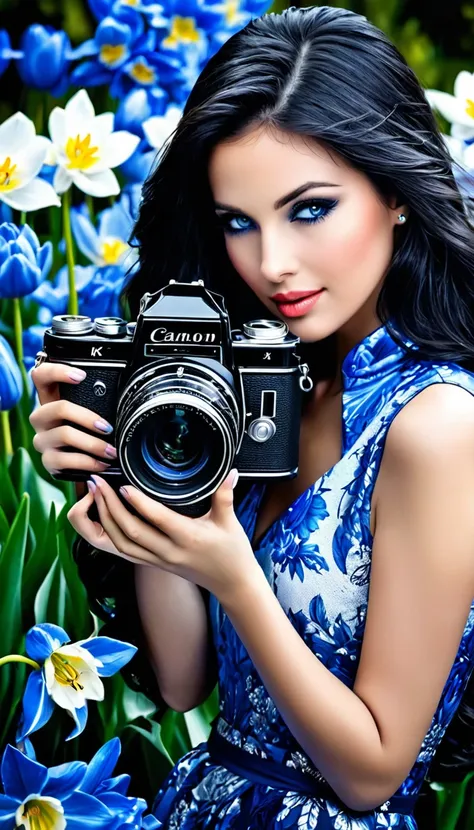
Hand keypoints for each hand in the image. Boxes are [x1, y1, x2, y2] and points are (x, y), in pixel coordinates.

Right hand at [30, 362, 116, 474]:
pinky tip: (101, 464)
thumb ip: (96, 402)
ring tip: (111, 451)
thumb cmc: (90, 433)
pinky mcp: (47, 461)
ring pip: (64, 434)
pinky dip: (88, 462)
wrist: (83, 465)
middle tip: (108, 428)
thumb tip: (124, 394)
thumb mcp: (91, 414)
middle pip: (58, 408)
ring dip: (93, 444)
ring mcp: (42, 440)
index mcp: (51, 400)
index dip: (57, 371)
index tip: (82, 376)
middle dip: (87, 417)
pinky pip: (65, 460)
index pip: (41, 376)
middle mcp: (42, 418)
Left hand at [67, 471, 261, 601]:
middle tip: (99, 484)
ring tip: (96, 497)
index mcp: (187, 538)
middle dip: (110, 507)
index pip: (157, 519)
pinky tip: (104, 519)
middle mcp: (168, 552)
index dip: (138, 503)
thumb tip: (230, 471)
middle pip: (131, 531)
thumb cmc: (232, 553)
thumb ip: (226, 495)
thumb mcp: (230, 522)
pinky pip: (126, 552)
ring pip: (122, 544)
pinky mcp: (155, 564)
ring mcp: (159, 561)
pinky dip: (111, 536)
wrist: (232, 584)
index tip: (124, 486)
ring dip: (105, 520)